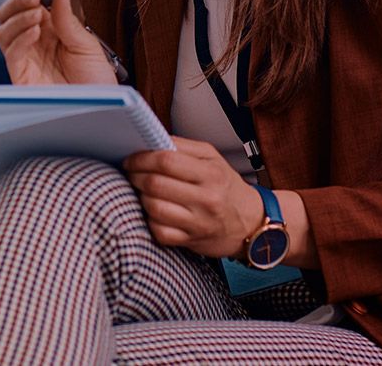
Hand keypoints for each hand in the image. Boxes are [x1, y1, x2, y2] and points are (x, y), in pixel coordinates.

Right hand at [0, 0, 117, 85]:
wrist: (103, 110)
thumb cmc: (97, 81)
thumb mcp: (86, 45)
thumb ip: (66, 19)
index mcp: (50, 30)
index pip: (33, 3)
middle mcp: (34, 42)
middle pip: (10, 14)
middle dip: (18, 0)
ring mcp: (26, 59)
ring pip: (4, 31)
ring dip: (17, 17)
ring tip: (36, 14)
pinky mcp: (21, 77)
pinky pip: (11, 54)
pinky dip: (19, 38)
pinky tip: (34, 32)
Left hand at [123, 139, 262, 257]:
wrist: (250, 222)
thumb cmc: (225, 186)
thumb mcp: (212, 158)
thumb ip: (182, 146)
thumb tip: (151, 141)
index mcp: (211, 172)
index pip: (167, 160)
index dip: (141, 158)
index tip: (130, 159)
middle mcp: (207, 198)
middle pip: (155, 184)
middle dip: (135, 176)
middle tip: (131, 174)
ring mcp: (199, 222)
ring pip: (154, 208)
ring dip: (141, 198)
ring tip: (143, 192)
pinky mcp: (191, 241)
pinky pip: (159, 232)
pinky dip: (150, 221)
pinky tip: (154, 213)